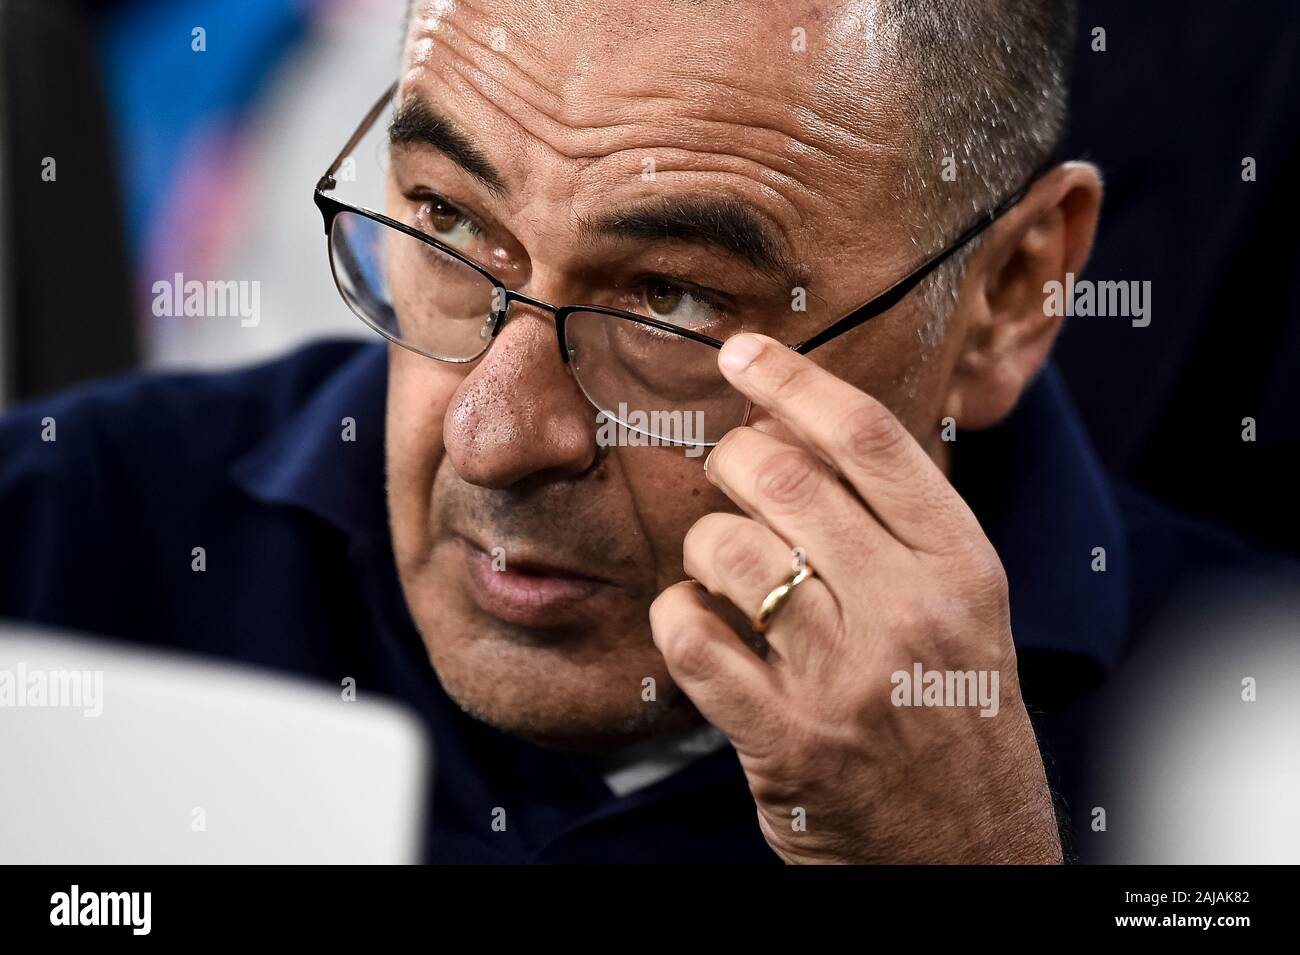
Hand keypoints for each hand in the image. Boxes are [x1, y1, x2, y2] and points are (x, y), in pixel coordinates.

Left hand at [649, 334, 1061, 863]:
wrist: (970, 851)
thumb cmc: (955, 711)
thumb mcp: (965, 605)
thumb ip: (899, 521)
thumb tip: (798, 426)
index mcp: (961, 565)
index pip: (866, 437)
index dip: (792, 380)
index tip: (741, 353)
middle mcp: (909, 611)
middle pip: (781, 477)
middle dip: (731, 462)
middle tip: (728, 477)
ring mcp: (845, 679)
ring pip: (727, 552)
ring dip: (704, 547)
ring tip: (722, 570)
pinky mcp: (786, 741)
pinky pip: (692, 640)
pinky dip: (677, 617)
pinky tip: (698, 625)